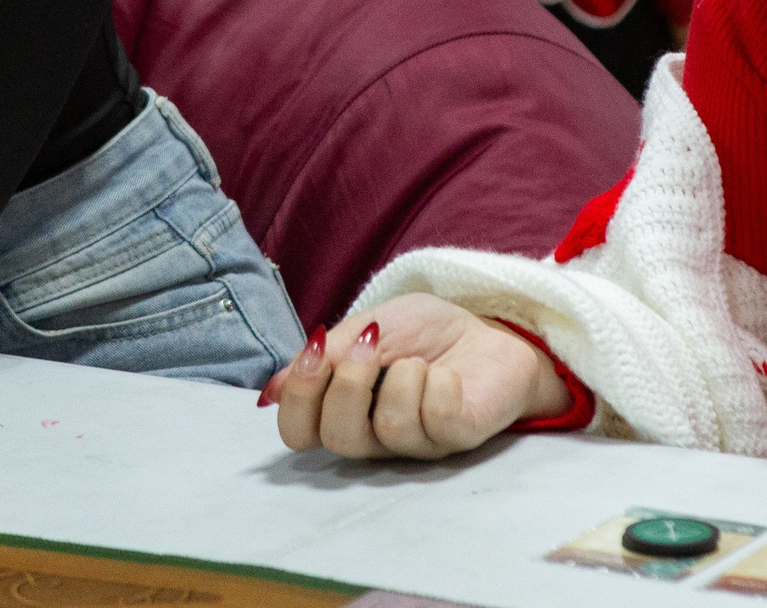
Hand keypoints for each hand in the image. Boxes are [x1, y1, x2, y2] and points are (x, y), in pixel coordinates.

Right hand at [268, 294, 567, 459]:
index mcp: (344, 410)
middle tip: (370, 345)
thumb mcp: (371, 325)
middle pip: (337, 438)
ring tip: (419, 360)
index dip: (298, 396)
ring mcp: (418, 443)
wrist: (493, 328)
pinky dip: (437, 384)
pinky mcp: (459, 438)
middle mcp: (375, 437)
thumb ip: (328, 354)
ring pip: (388, 429)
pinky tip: (447, 374)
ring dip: (400, 377)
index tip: (318, 349)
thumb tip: (273, 387)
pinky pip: (436, 422)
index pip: (298, 432)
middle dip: (347, 383)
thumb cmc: (428, 332)